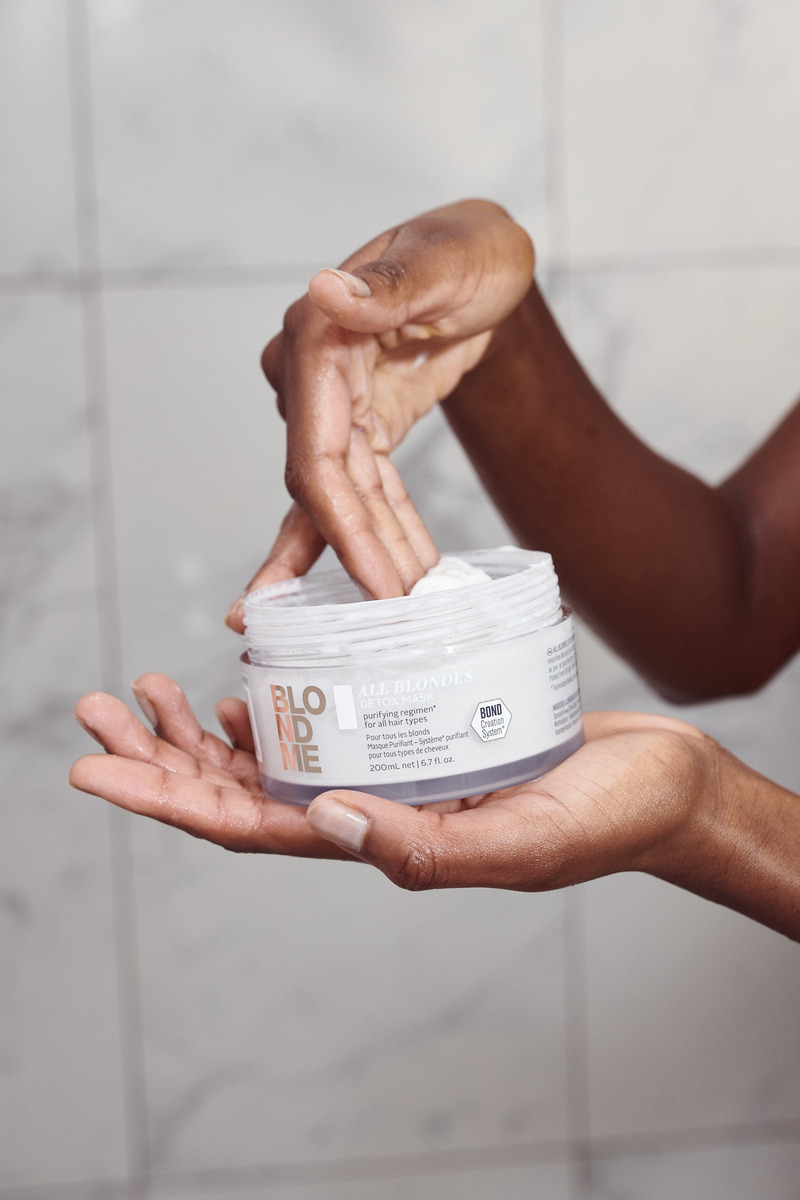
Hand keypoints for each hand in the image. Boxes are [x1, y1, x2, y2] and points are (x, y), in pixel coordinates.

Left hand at [69, 674, 710, 888]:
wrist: (659, 784)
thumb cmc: (605, 820)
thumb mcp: (519, 842)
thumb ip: (424, 846)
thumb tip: (324, 818)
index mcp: (383, 841)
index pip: (248, 826)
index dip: (165, 797)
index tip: (95, 765)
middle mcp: (373, 806)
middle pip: (239, 788)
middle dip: (160, 753)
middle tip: (97, 707)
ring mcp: (391, 768)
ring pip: (272, 753)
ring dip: (202, 728)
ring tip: (147, 688)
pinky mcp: (418, 728)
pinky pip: (329, 717)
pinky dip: (281, 700)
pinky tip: (249, 678)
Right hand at [226, 199, 534, 630]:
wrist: (481, 261)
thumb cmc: (467, 248)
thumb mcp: (447, 258)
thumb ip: (391, 282)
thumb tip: (327, 292)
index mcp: (321, 339)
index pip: (318, 452)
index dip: (341, 525)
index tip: (376, 580)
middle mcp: (313, 379)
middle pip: (324, 488)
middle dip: (356, 557)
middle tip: (391, 623)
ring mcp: (333, 407)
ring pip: (341, 499)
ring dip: (372, 555)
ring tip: (404, 616)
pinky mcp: (360, 426)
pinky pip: (366, 491)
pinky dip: (380, 535)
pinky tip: (400, 579)